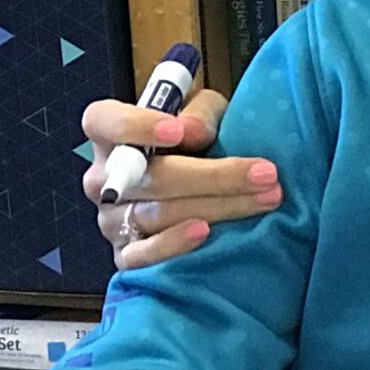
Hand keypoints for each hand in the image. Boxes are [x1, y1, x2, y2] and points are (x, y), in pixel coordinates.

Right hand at [82, 90, 276, 268]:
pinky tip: (205, 233)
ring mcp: (110, 220)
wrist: (200, 193)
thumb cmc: (197, 144)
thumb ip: (200, 115)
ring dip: (218, 207)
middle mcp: (103, 180)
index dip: (135, 125)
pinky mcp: (125, 255)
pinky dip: (173, 244)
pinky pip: (143, 255)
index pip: (103, 122)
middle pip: (151, 177)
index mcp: (110, 136)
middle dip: (214, 176)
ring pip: (159, 214)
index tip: (177, 131)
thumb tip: (192, 130)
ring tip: (265, 199)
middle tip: (266, 174)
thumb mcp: (205, 116)